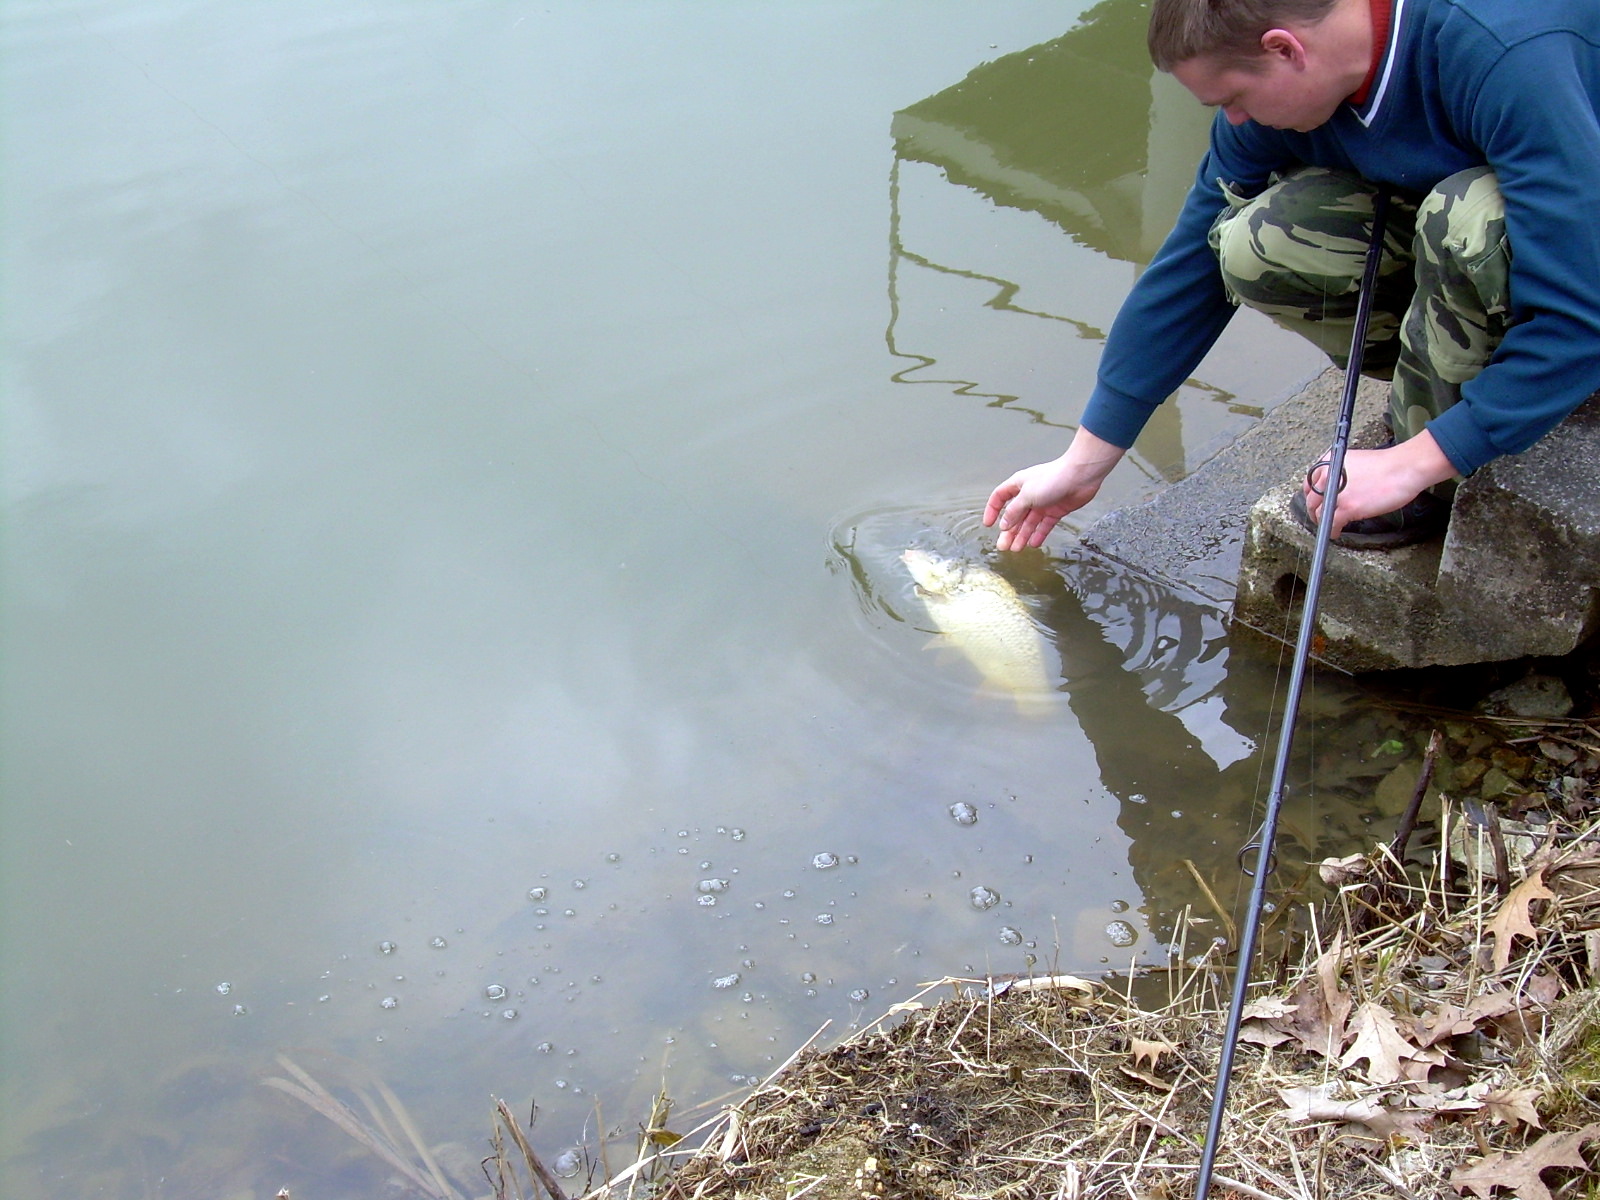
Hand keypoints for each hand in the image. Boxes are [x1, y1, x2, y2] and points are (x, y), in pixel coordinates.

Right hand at [983, 427, 1125, 550]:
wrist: (1080, 476)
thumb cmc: (1053, 479)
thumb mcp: (1027, 496)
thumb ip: (1014, 512)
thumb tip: (1004, 525)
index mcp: (1018, 485)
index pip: (999, 498)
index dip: (992, 511)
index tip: (988, 525)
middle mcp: (1029, 495)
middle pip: (1014, 515)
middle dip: (1008, 531)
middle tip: (1003, 546)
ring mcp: (1043, 503)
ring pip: (1029, 523)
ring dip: (1022, 536)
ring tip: (1016, 549)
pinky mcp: (1056, 510)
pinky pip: (1044, 525)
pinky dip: (1039, 534)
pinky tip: (1033, 544)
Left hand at [1302, 431, 1457, 534]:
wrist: (1404, 467)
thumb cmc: (1388, 465)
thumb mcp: (1356, 462)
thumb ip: (1342, 473)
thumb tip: (1337, 488)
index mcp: (1330, 461)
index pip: (1311, 481)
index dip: (1312, 495)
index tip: (1316, 502)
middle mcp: (1328, 474)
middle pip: (1312, 498)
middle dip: (1315, 510)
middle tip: (1319, 517)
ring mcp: (1336, 492)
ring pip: (1319, 512)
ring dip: (1322, 522)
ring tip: (1328, 526)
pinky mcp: (1347, 507)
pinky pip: (1331, 523)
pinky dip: (1332, 531)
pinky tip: (1336, 533)